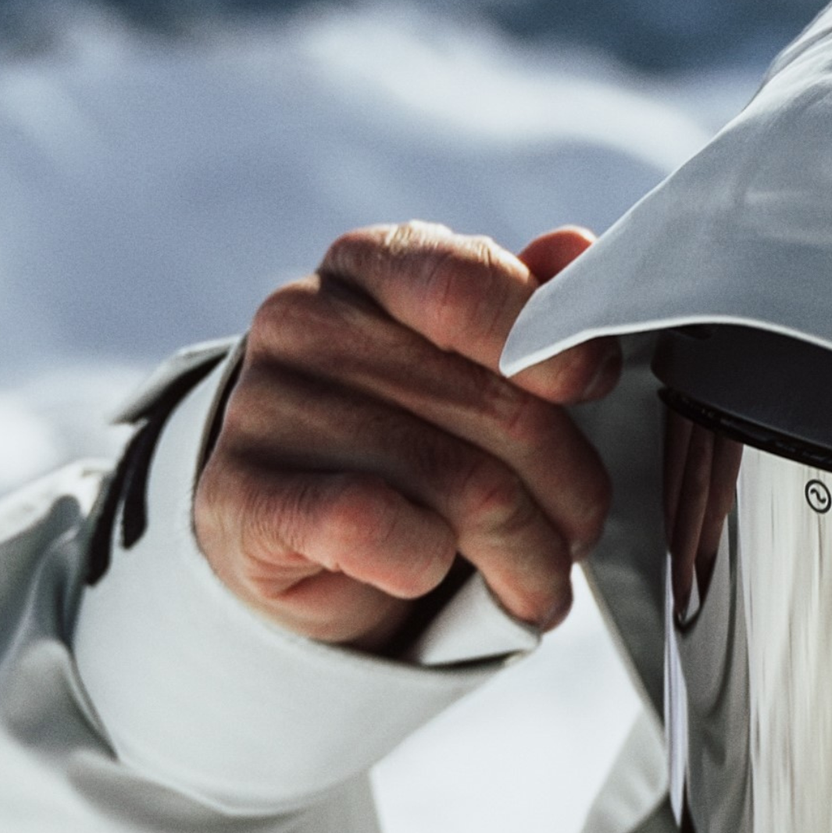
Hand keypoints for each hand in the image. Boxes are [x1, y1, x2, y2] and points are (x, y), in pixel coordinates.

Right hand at [196, 222, 620, 649]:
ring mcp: (262, 406)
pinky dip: (425, 564)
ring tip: (536, 581)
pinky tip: (434, 574)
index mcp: (368, 266)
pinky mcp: (238, 496)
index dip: (554, 343)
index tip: (593, 390)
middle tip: (580, 532)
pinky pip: (373, 525)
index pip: (469, 285)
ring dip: (524, 553)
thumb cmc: (402, 438)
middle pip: (494, 404)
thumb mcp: (470, 364)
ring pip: (457, 483)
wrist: (293, 538)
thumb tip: (576, 251)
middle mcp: (303, 318)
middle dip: (568, 488)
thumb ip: (525, 306)